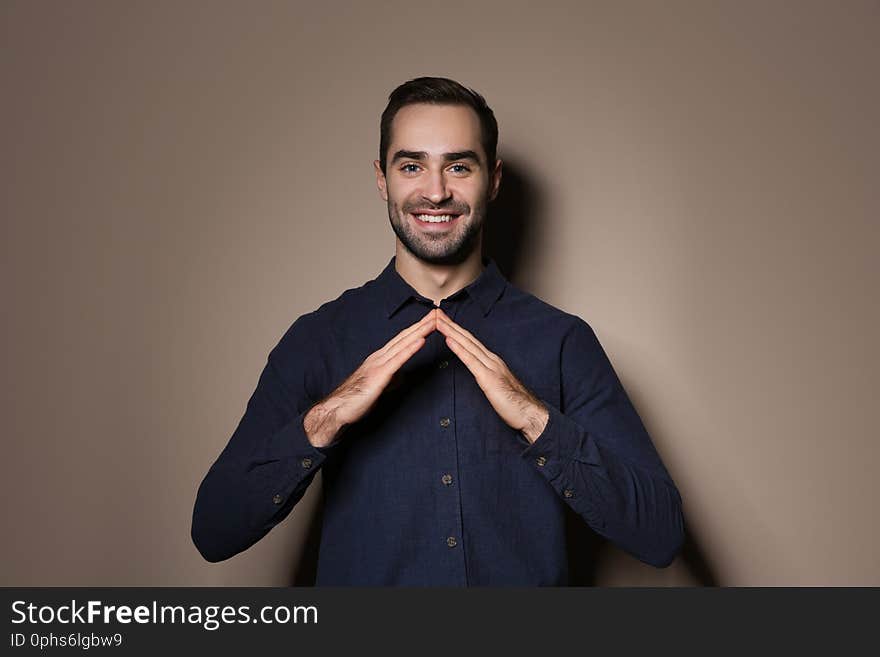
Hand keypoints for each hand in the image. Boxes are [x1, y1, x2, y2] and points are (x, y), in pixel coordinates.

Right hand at [304, 309, 437, 447]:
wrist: (339, 409)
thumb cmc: (356, 399)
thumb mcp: (378, 386)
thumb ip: (390, 378)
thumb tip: (400, 377)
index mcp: (380, 359)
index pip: (402, 340)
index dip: (417, 329)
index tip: (430, 320)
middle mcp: (379, 357)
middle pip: (404, 337)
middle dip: (422, 324)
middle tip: (437, 312)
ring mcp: (379, 364)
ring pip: (403, 344)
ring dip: (420, 331)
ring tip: (433, 321)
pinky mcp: (380, 375)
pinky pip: (398, 359)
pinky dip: (411, 348)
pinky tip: (421, 340)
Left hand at [434, 308, 548, 442]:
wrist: (529, 413)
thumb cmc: (513, 403)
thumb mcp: (496, 385)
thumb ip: (486, 375)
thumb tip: (476, 372)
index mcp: (492, 361)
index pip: (470, 342)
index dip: (456, 330)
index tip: (443, 321)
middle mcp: (491, 359)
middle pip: (467, 338)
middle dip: (450, 325)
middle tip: (436, 312)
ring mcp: (490, 367)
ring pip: (467, 345)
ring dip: (451, 331)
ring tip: (438, 321)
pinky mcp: (489, 378)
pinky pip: (471, 361)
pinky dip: (459, 349)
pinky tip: (449, 340)